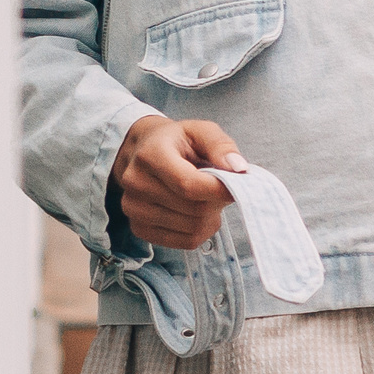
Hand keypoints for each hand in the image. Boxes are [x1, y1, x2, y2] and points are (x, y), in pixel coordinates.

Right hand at [108, 115, 244, 248]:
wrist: (141, 153)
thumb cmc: (175, 142)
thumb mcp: (199, 131)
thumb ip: (220, 145)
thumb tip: (238, 168)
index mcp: (150, 154)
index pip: (188, 185)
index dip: (219, 190)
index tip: (236, 186)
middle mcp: (136, 183)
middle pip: (194, 209)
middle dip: (215, 201)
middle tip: (217, 188)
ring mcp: (134, 209)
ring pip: (193, 228)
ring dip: (209, 216)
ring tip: (204, 198)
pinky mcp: (139, 229)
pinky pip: (186, 242)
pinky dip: (200, 230)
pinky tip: (195, 213)